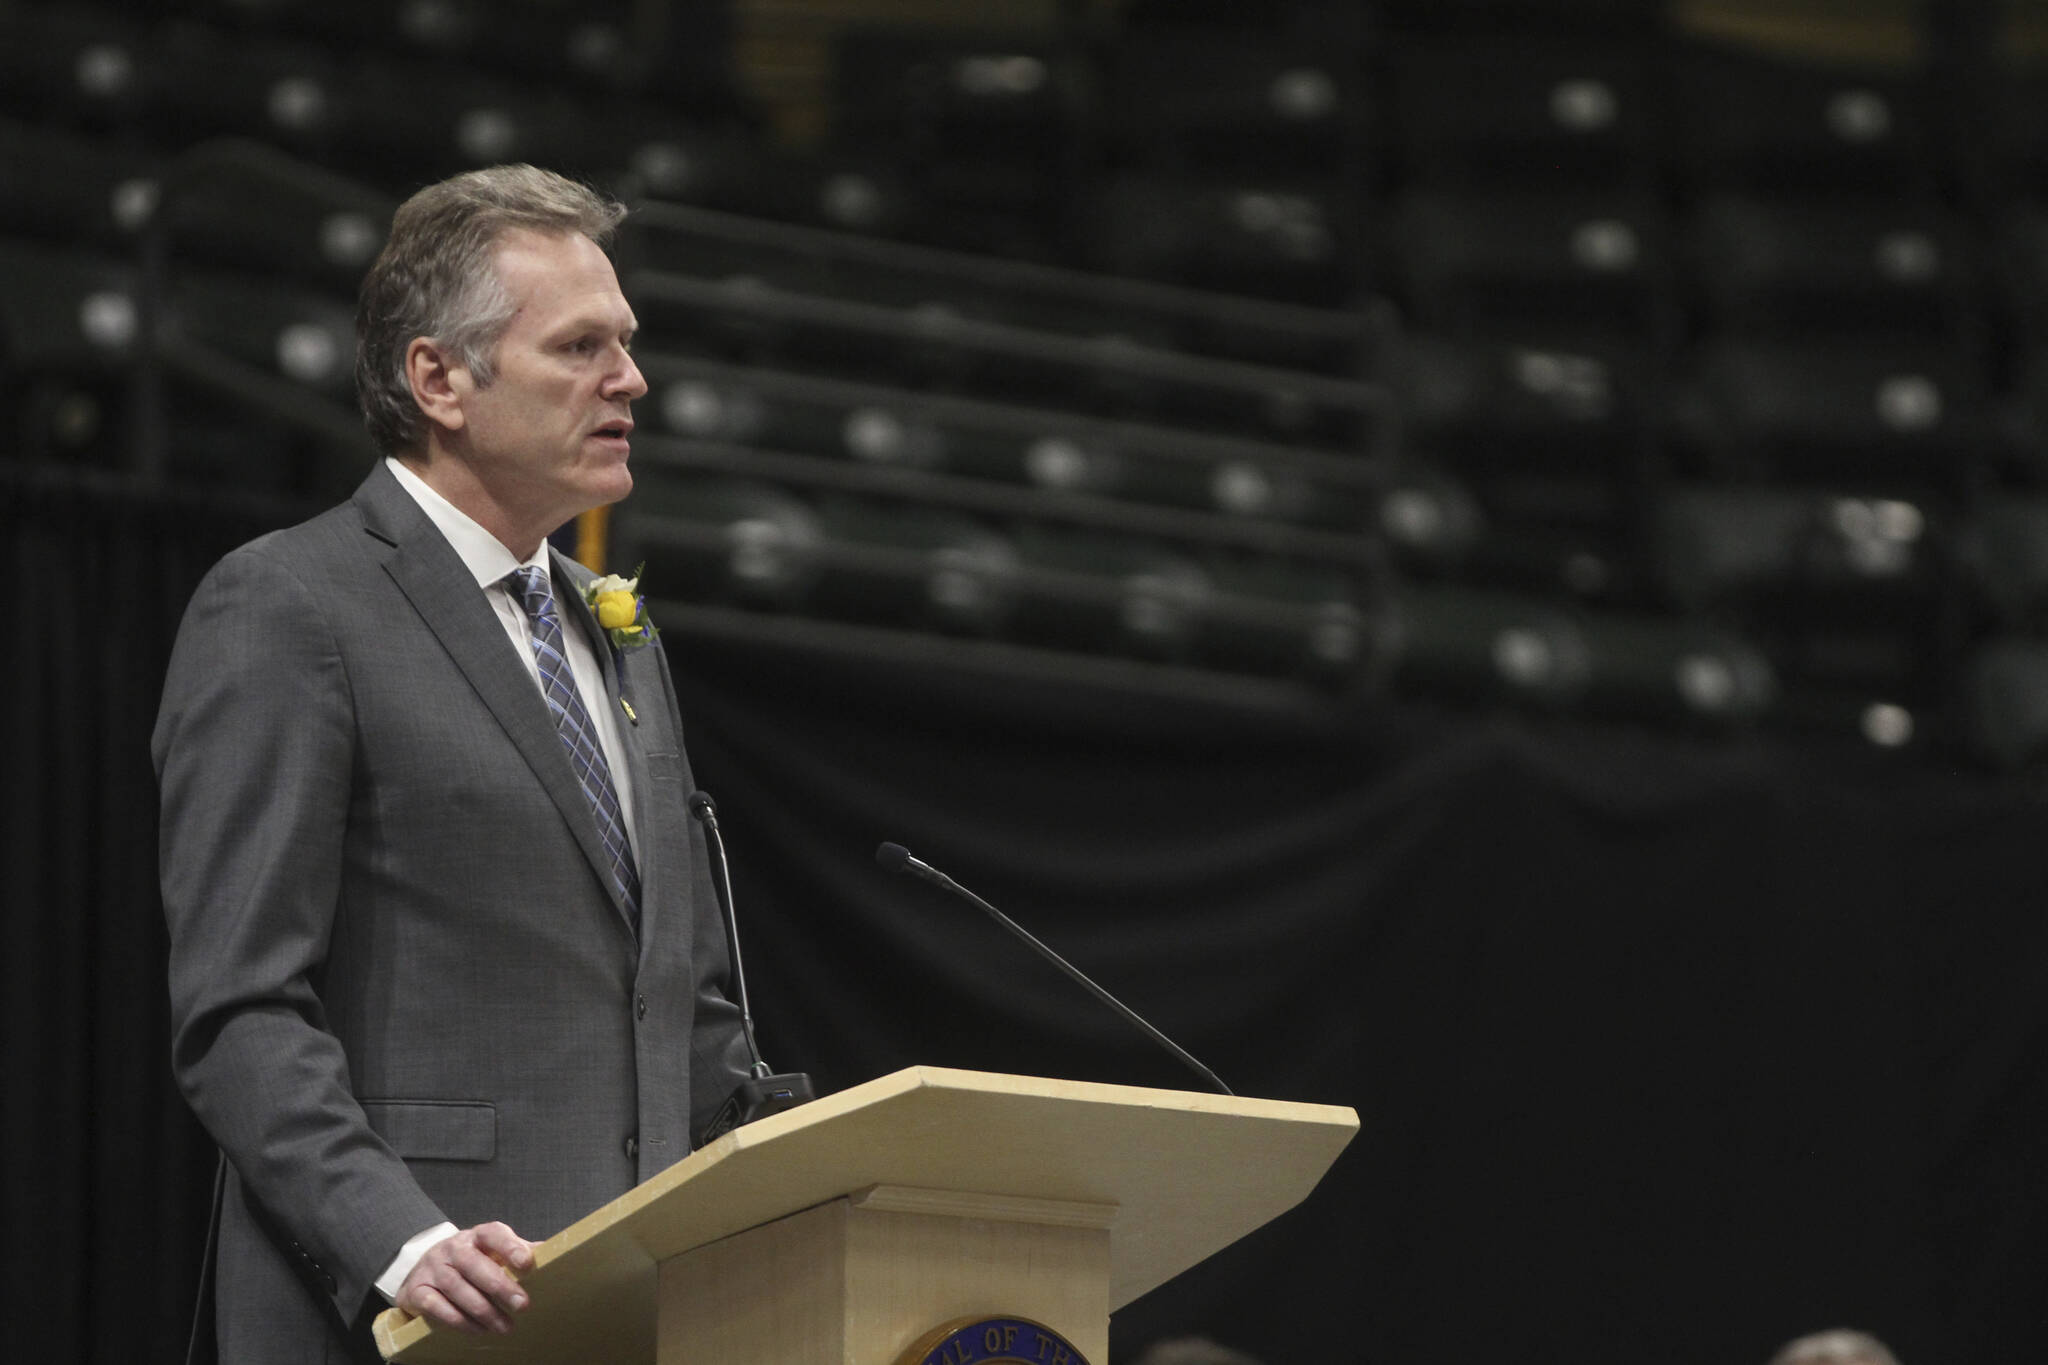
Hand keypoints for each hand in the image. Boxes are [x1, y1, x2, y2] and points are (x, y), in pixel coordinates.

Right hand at [395, 1222, 534, 1333]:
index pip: (493, 1234)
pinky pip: (436, 1306)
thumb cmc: (469, 1263)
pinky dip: (457, 1320)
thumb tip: (553, 1253)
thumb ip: (518, 1252)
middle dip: (500, 1286)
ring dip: (483, 1310)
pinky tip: (477, 1330)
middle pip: (475, 1264)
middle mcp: (452, 1248)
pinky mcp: (416, 1290)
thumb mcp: (491, 1254)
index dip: (510, 1246)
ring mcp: (432, 1268)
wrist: (422, 1272)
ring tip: (504, 1327)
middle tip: (522, 1305)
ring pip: (457, 1288)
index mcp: (476, 1236)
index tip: (527, 1263)